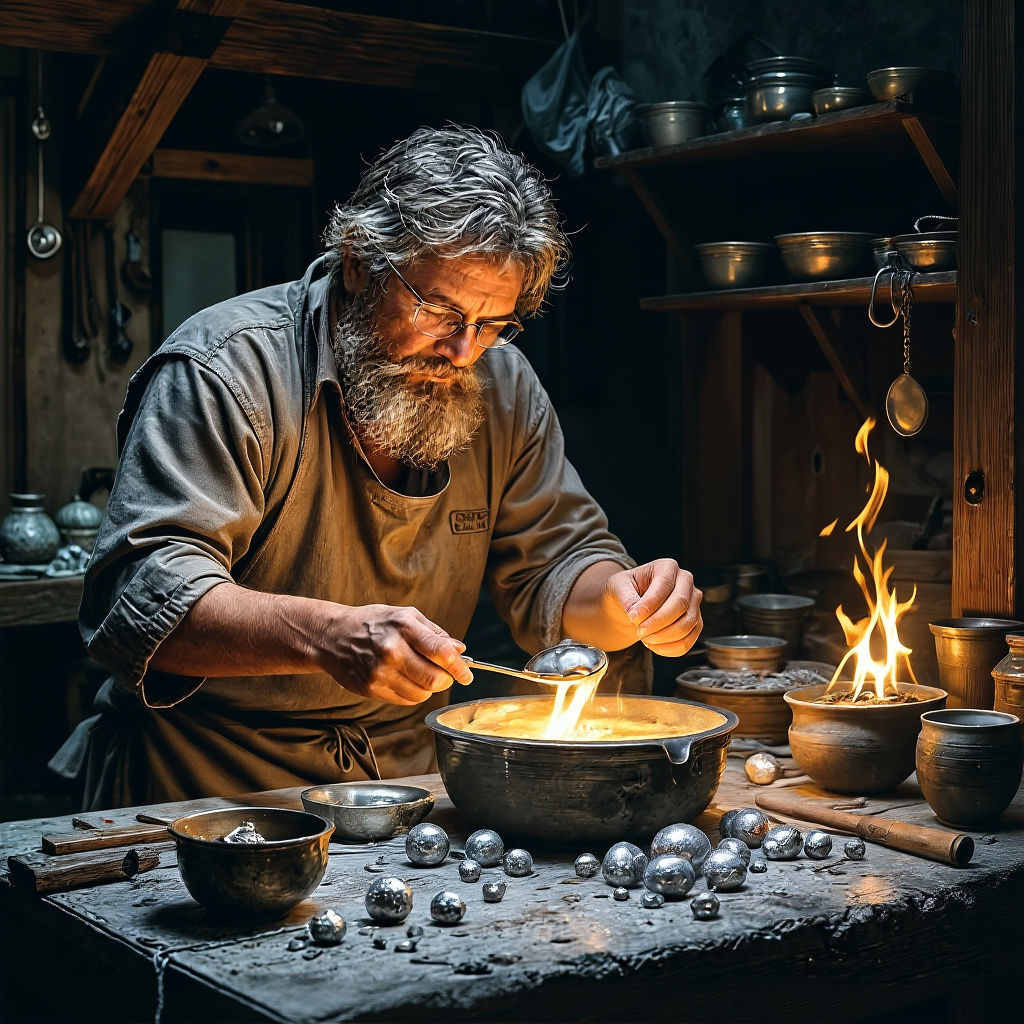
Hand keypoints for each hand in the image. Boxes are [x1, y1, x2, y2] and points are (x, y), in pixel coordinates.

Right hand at [318, 604, 473, 705]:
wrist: (332, 636)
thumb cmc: (373, 623)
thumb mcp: (405, 615)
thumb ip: (434, 633)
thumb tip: (459, 650)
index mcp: (404, 628)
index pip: (442, 653)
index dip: (460, 667)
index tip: (467, 674)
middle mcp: (392, 651)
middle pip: (435, 678)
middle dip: (446, 679)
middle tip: (445, 675)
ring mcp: (380, 672)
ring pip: (422, 693)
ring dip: (429, 687)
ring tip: (420, 674)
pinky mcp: (372, 689)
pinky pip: (406, 700)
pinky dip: (414, 693)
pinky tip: (406, 679)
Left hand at [602, 559, 702, 656]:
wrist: (633, 606)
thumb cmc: (626, 591)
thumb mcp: (618, 587)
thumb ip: (625, 597)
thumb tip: (635, 613)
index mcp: (666, 567)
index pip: (664, 584)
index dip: (650, 604)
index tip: (634, 617)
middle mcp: (685, 581)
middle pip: (681, 604)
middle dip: (658, 622)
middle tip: (639, 631)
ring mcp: (693, 602)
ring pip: (687, 623)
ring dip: (664, 636)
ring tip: (645, 638)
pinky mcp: (695, 622)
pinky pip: (689, 640)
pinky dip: (671, 648)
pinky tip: (654, 646)